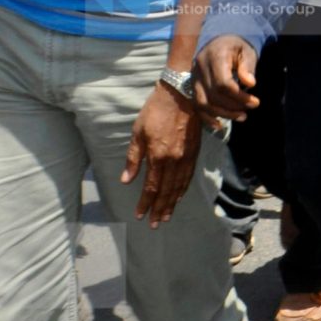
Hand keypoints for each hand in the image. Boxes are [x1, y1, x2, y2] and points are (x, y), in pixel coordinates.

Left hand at [123, 81, 211, 225]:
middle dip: (159, 209)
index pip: (151, 187)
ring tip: (166, 216)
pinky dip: (182, 190)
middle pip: (166, 191)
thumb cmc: (155, 111)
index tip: (140, 215)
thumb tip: (126, 180)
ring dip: (171, 204)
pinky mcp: (194, 153)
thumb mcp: (138, 132)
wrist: (181, 96)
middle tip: (154, 224)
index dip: (145, 203)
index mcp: (158, 157)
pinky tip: (178, 197)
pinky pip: (188, 177)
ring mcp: (186, 158)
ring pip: (179, 187)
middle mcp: (174, 161)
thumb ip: (133, 158)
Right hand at [195, 36, 261, 120]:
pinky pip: (196, 105)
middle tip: (250, 109)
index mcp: (214, 56)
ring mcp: (193, 78)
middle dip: (233, 106)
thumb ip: (248, 67)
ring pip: (203, 103)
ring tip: (241, 117)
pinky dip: (207, 117)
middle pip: (214, 95)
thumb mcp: (246, 51)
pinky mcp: (192, 86)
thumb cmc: (236, 47)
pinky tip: (219, 124)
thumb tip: (250, 84)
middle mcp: (200, 68)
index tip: (254, 102)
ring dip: (222, 114)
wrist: (218, 42)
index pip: (223, 83)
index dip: (239, 97)